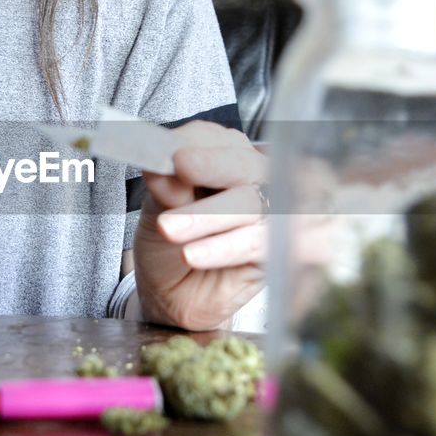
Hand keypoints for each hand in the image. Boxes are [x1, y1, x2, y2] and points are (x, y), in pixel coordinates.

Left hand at [133, 121, 267, 330]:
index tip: (173, 157)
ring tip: (171, 230)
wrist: (172, 296)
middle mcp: (255, 180)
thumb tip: (166, 166)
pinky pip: (258, 243)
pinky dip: (224, 248)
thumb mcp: (156, 210)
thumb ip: (166, 185)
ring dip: (208, 216)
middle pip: (246, 165)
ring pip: (251, 204)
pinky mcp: (279, 251)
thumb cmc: (168, 246)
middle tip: (178, 178)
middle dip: (210, 169)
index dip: (196, 144)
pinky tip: (194, 255)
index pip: (219, 139)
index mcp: (225, 157)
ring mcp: (272, 214)